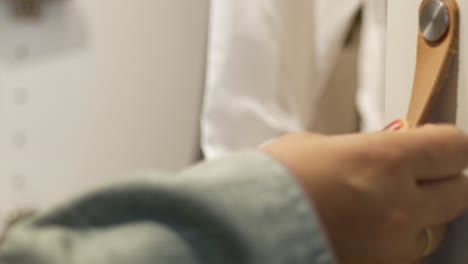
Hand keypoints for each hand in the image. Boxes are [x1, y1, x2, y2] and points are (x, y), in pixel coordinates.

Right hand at [262, 124, 467, 263]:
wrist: (244, 227)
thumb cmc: (271, 182)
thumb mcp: (318, 146)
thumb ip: (363, 148)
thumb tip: (388, 150)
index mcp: (382, 161)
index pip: (454, 147)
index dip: (448, 144)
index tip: (440, 144)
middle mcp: (398, 206)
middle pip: (459, 191)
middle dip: (442, 179)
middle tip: (419, 173)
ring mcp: (391, 246)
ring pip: (436, 229)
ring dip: (421, 215)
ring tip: (385, 206)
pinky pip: (408, 254)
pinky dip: (398, 240)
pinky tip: (369, 228)